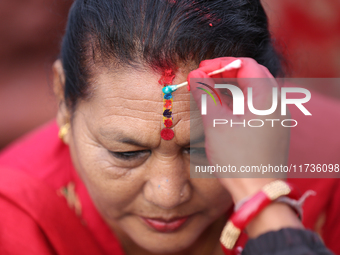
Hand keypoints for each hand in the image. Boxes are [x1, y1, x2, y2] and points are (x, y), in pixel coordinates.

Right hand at [188, 57, 301, 237]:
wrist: (257, 191)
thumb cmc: (237, 159)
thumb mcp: (216, 124)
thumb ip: (205, 95)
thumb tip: (194, 76)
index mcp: (266, 98)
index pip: (246, 64)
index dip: (222, 64)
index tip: (202, 69)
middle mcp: (277, 104)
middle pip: (253, 74)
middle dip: (227, 72)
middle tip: (204, 77)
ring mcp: (277, 117)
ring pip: (255, 89)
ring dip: (233, 86)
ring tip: (210, 91)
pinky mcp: (273, 128)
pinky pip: (257, 105)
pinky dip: (240, 100)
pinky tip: (223, 107)